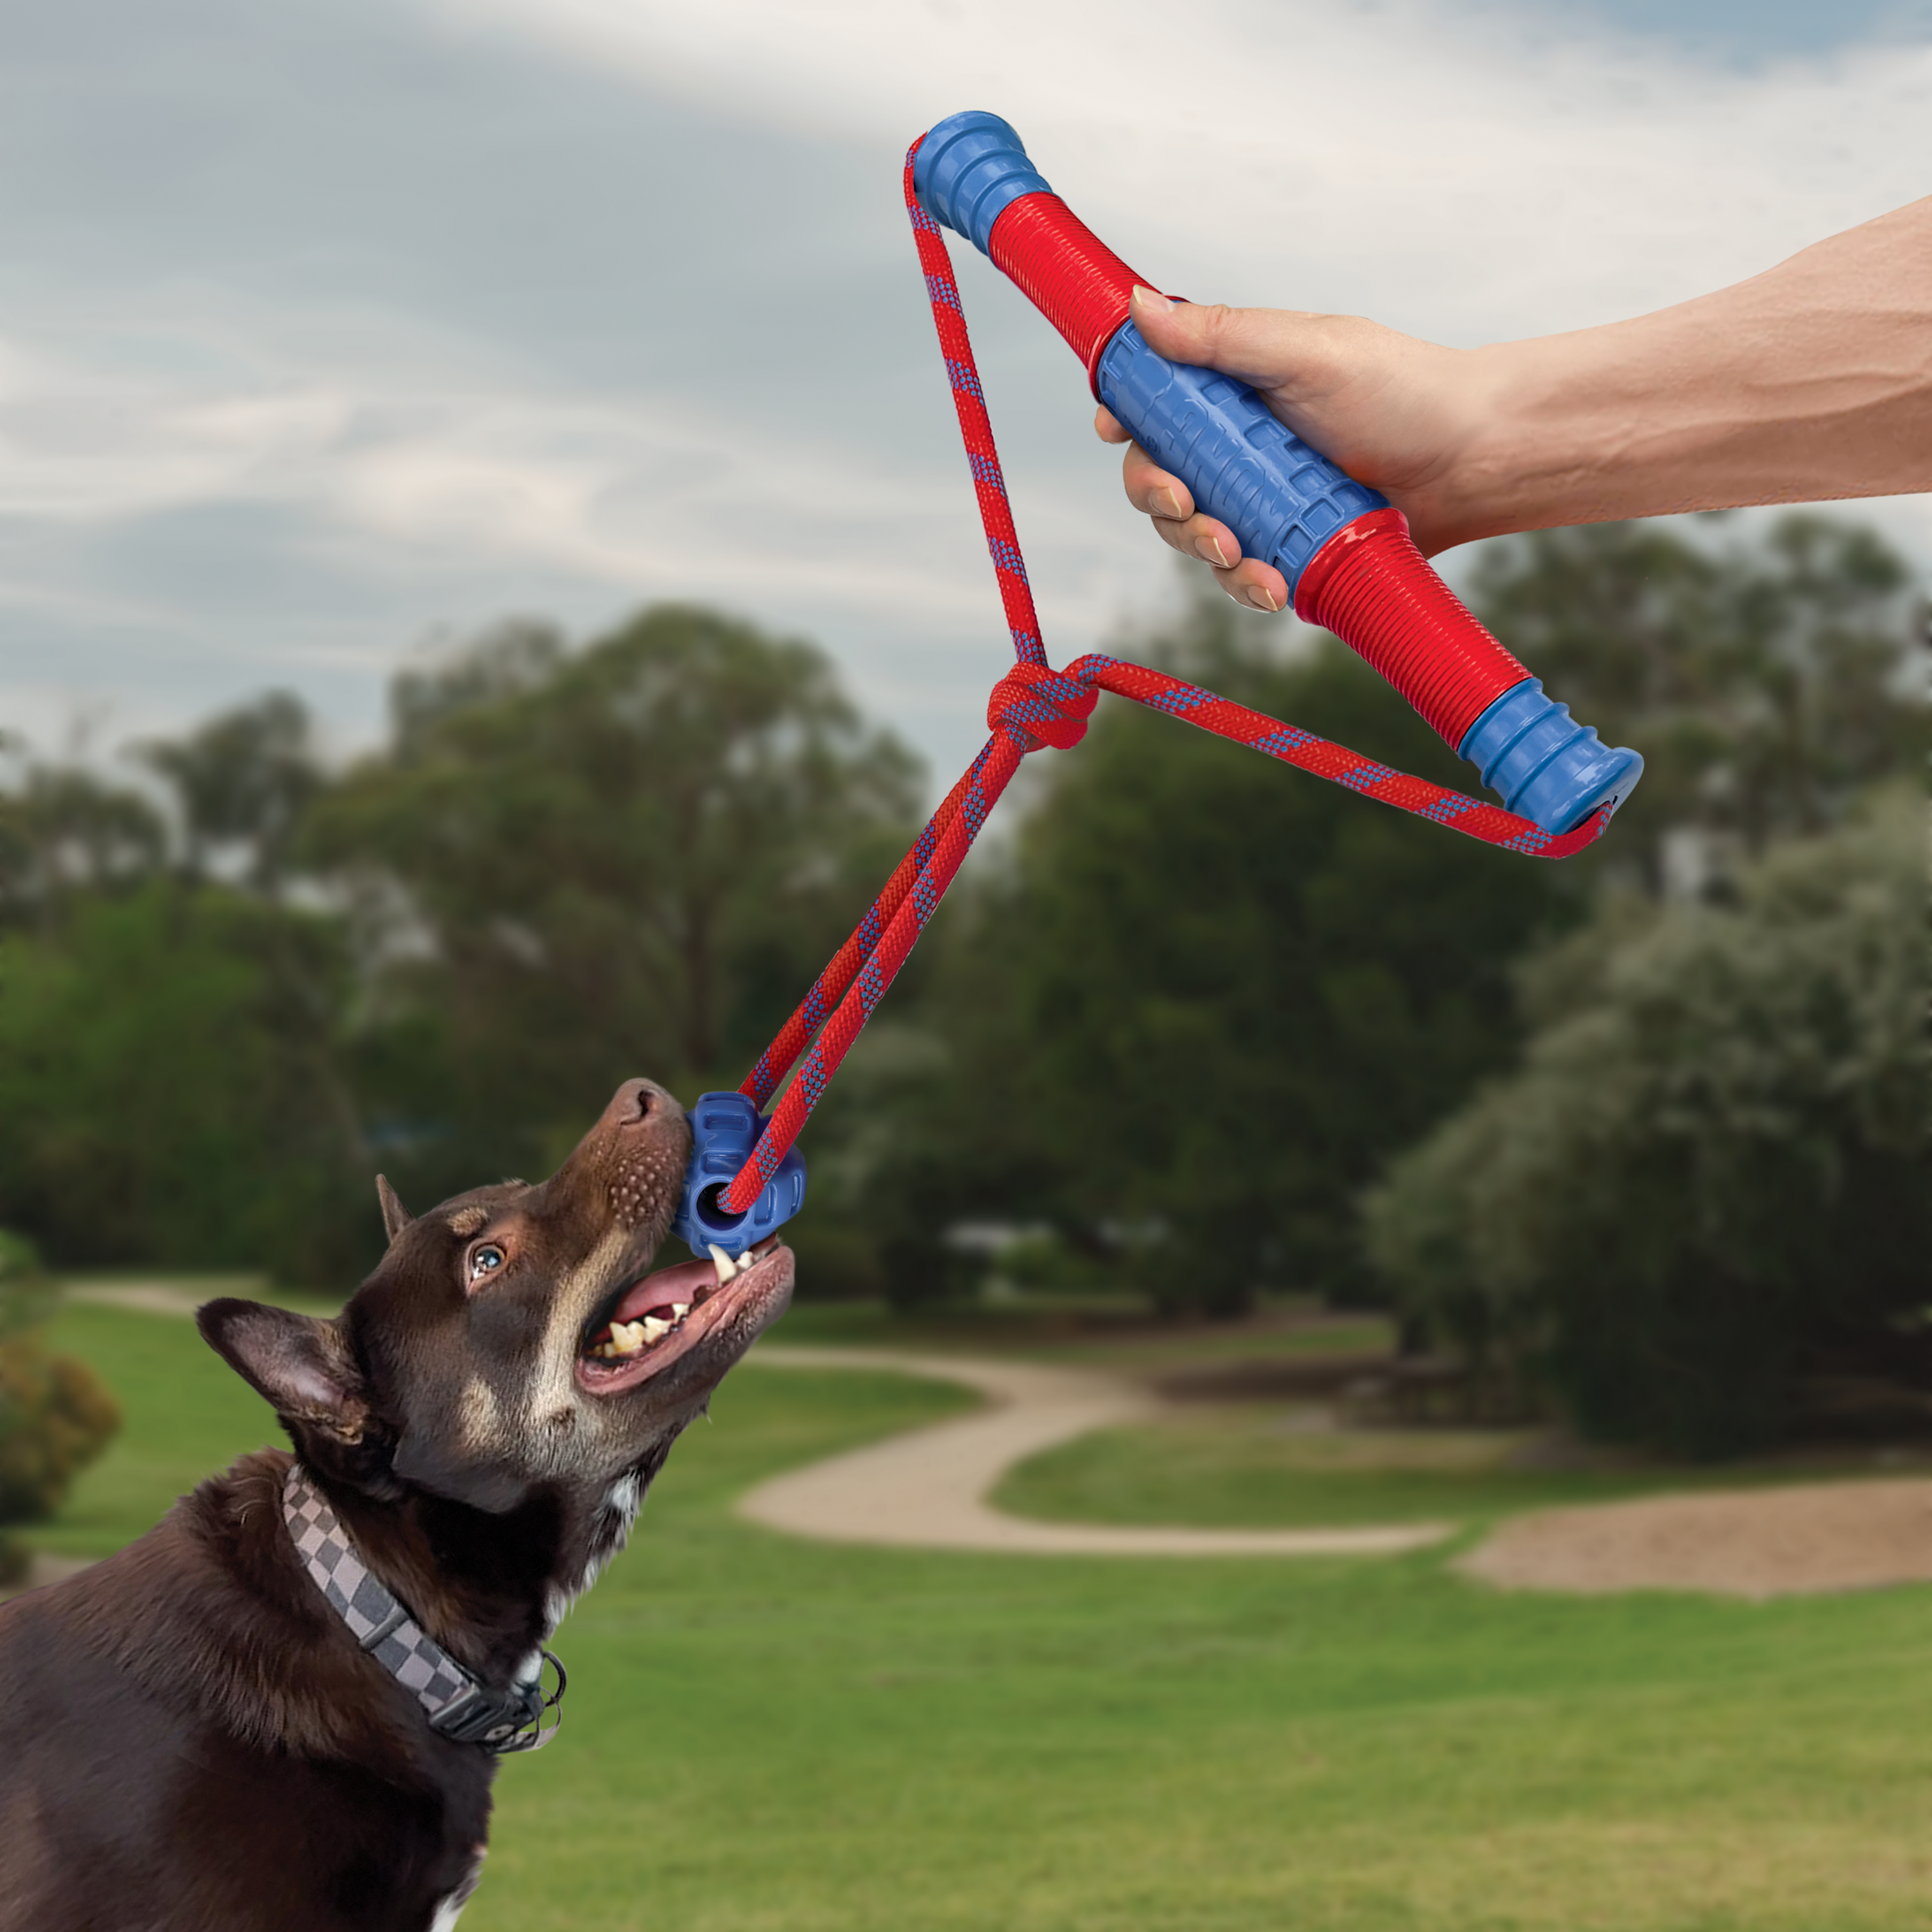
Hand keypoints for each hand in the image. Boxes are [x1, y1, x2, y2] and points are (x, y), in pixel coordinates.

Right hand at [1095, 286, 1488, 611]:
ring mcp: (1260, 503)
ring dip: (1202, 549)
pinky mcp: (1286, 550)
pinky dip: (1247, 585)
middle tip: (1189, 507)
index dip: (1125, 419)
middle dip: (1161, 498)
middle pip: (1158, 478)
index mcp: (1233, 394)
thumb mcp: (1307, 353)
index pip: (1153, 406)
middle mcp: (1238, 449)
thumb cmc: (1405, 392)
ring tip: (1242, 555)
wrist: (1475, 459)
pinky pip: (1242, 577)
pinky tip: (1271, 585)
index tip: (1118, 429)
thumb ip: (1222, 338)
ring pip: (1192, 535)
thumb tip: (1142, 307)